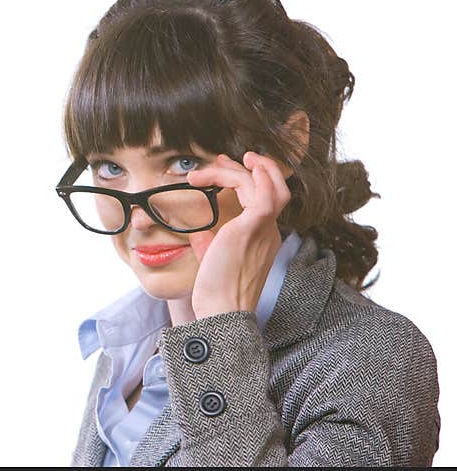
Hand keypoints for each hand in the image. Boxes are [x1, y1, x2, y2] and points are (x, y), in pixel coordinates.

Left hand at [184, 151, 291, 320]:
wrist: (222, 310)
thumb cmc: (216, 293)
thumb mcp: (214, 262)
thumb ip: (210, 244)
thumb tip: (198, 233)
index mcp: (262, 239)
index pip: (264, 200)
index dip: (247, 180)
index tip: (222, 170)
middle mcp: (268, 231)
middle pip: (271, 187)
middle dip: (250, 168)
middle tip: (222, 159)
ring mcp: (264, 228)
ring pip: (266, 183)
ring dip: (242, 168)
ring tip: (218, 161)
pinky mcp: (253, 226)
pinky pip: (260, 189)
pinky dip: (244, 174)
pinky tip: (223, 168)